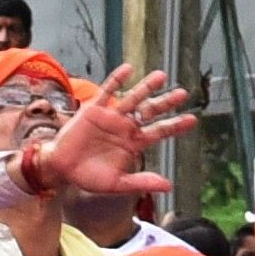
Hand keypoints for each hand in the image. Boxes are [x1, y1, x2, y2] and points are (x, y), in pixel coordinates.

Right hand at [39, 66, 198, 205]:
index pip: (159, 131)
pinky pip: (108, 90)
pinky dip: (118, 80)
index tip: (193, 119)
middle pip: (150, 111)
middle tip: (183, 93)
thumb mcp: (118, 184)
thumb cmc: (90, 177)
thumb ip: (142, 182)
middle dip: (166, 102)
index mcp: (134, 143)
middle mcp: (126, 127)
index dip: (175, 125)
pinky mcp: (94, 109)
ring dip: (146, 87)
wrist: (62, 169)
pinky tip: (128, 69)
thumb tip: (168, 186)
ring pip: (133, 98)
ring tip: (161, 76)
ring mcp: (111, 116)